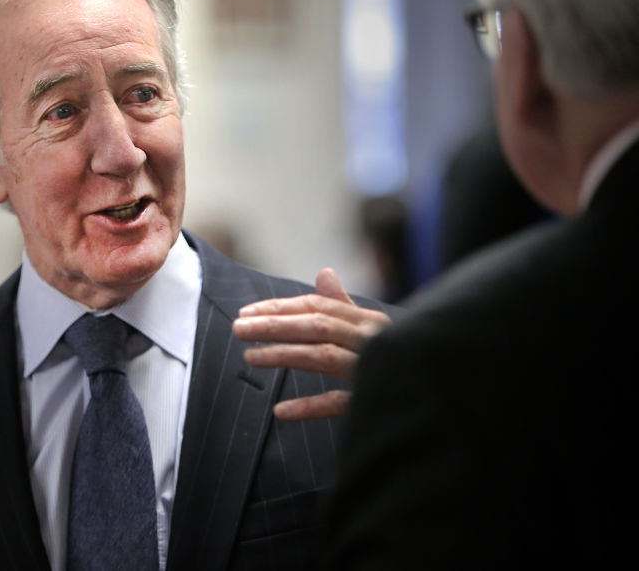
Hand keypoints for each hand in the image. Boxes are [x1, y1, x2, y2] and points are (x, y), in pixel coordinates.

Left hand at [233, 267, 389, 420]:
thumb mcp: (373, 326)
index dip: (280, 308)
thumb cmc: (400, 352)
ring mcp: (373, 369)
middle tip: (238, 329)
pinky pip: (340, 403)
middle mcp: (370, 339)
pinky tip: (282, 410)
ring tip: (250, 357)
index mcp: (367, 320)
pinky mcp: (375, 399)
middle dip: (274, 325)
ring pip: (322, 357)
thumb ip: (344, 303)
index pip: (317, 307)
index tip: (246, 313)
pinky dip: (310, 407)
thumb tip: (324, 272)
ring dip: (284, 356)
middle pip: (315, 326)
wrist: (445, 382)